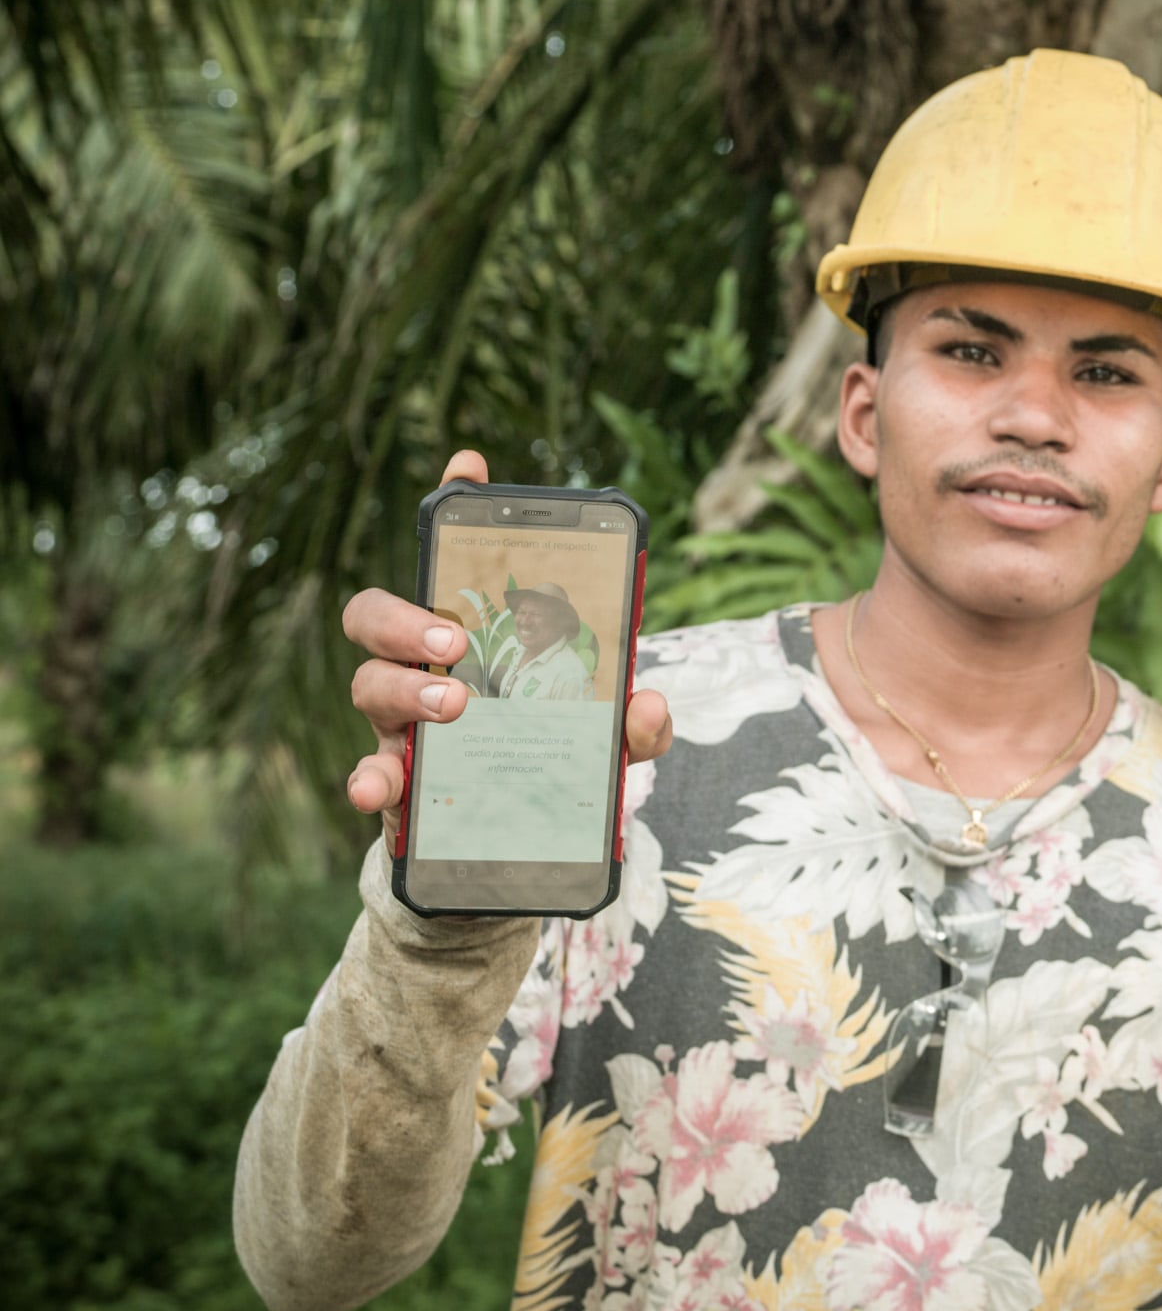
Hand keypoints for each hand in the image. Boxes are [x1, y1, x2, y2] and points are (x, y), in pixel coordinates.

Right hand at [340, 450, 673, 823]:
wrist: (519, 846)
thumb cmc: (553, 764)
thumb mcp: (606, 742)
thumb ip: (633, 724)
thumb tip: (647, 704)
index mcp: (473, 638)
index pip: (450, 561)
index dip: (452, 506)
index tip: (470, 465)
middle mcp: (423, 669)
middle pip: (377, 616)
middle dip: (405, 617)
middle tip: (454, 639)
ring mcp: (399, 723)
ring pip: (368, 685)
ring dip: (404, 689)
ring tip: (453, 703)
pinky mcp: (394, 782)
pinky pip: (366, 773)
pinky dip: (367, 779)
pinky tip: (375, 786)